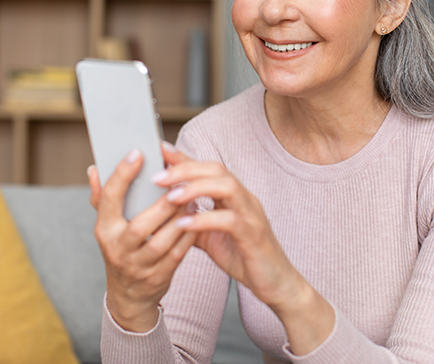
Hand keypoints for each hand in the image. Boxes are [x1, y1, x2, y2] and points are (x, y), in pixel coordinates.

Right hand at [88, 150, 197, 331]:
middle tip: (179, 183)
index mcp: (104, 229)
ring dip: (178, 220)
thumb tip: (94, 168)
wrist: (128, 295)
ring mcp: (137, 266)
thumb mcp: (108, 226)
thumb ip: (103, 196)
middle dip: (161, 205)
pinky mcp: (157, 277)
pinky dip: (187, 237)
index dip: (122, 175)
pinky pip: (176, 255)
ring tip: (191, 199)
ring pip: (160, 242)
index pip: (109, 199)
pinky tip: (196, 219)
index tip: (138, 153)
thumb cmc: (122, 248)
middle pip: (139, 225)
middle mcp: (117, 249)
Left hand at [156, 142, 334, 351]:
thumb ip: (193, 223)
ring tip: (170, 196)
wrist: (275, 283)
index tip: (160, 150)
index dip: (185, 158)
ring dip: (196, 188)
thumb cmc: (245, 257)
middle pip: (217, 170)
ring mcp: (251, 215)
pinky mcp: (253, 235)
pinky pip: (230, 220)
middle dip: (186, 169)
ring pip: (227, 187)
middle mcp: (244, 199)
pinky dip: (205, 219)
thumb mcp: (212, 238)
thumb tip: (166, 215)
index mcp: (234, 197)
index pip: (208, 170)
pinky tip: (184, 224)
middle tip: (158, 176)